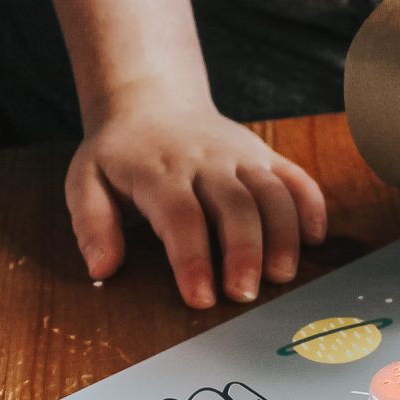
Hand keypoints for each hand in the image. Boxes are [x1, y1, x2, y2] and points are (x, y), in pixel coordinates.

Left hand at [65, 87, 327, 307]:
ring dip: (283, 234)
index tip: (201, 298)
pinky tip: (314, 238)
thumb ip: (92, 224)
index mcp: (159, 170)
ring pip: (272, 192)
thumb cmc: (119, 153)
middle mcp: (206, 161)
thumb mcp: (85, 181)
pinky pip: (295, 177)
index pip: (181, 216)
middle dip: (244, 252)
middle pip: (235, 205)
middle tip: (245, 294)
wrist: (151, 101)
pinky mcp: (264, 155)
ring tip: (282, 275)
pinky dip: (312, 206)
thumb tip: (103, 268)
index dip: (193, 258)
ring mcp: (240, 155)